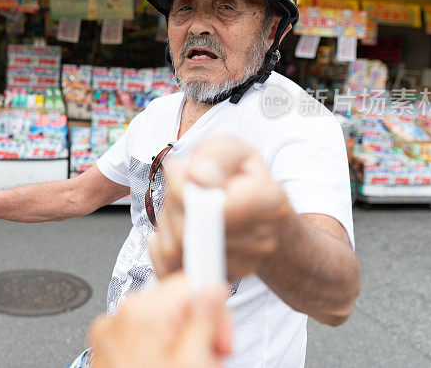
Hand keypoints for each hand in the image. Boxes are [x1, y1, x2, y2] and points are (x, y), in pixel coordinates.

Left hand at [89, 272, 230, 367]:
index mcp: (143, 312)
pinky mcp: (105, 351)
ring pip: (160, 325)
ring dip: (180, 346)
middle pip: (175, 305)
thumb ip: (205, 320)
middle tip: (208, 361)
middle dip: (197, 332)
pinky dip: (158, 355)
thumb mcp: (195, 363)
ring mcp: (109, 335)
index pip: (189, 283)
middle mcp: (120, 317)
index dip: (213, 308)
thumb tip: (212, 288)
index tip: (221, 333)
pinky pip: (140, 340)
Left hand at [149, 134, 293, 280]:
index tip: (185, 173)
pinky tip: (174, 227)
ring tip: (181, 207)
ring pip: (177, 251)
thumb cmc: (239, 177)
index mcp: (269, 201)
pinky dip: (161, 245)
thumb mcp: (230, 149)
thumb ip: (216, 155)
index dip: (186, 189)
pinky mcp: (214, 280)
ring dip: (167, 223)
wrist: (254, 212)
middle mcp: (260, 241)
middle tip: (180, 187)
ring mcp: (240, 267)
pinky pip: (170, 269)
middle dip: (173, 204)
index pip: (217, 207)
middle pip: (192, 231)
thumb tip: (200, 177)